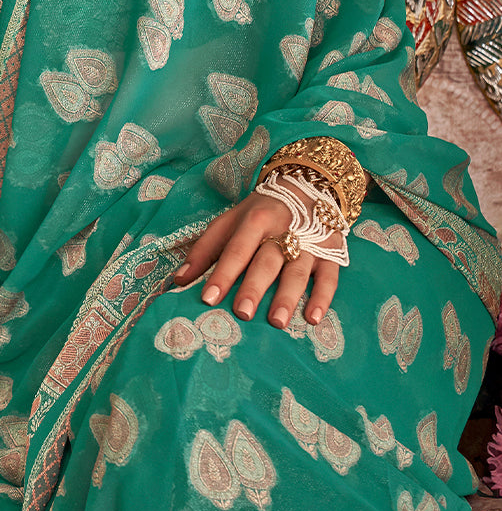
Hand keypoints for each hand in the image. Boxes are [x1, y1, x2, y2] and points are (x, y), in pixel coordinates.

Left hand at [171, 185, 341, 328]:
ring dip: (287, 296)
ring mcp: (310, 242)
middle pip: (267, 260)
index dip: (222, 273)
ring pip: (298, 271)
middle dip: (254, 286)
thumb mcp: (229, 222)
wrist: (306, 187)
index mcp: (255, 219)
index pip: (236, 248)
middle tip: (242, 313)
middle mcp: (284, 229)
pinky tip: (312, 318)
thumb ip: (204, 250)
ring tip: (276, 322)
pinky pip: (329, 277)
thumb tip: (178, 281)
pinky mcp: (332, 253)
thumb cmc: (259, 213)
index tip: (208, 298)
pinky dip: (322, 297)